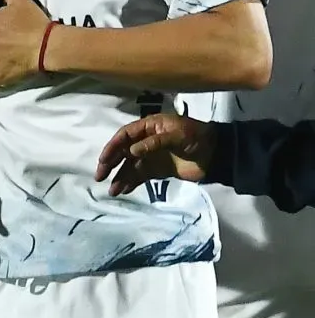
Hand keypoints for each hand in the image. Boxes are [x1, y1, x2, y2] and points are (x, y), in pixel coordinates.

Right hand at [97, 112, 221, 195]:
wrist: (217, 155)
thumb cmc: (197, 138)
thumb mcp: (177, 135)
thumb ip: (154, 143)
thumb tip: (131, 152)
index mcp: (149, 127)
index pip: (124, 135)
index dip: (113, 146)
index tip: (104, 159)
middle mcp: (145, 141)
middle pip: (122, 152)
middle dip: (110, 164)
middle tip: (100, 176)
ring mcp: (151, 156)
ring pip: (130, 167)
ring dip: (120, 177)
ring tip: (112, 191)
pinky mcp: (158, 170)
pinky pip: (140, 176)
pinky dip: (131, 183)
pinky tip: (124, 191)